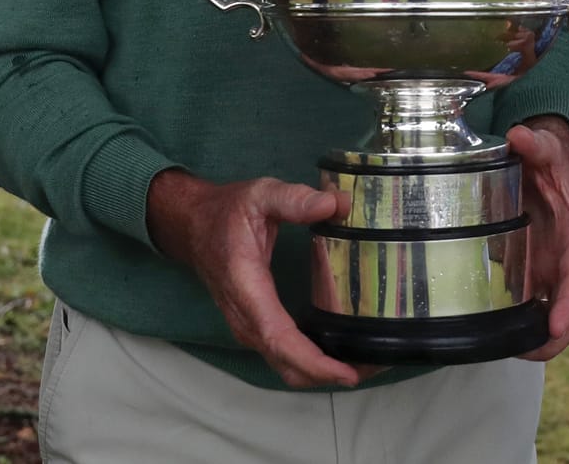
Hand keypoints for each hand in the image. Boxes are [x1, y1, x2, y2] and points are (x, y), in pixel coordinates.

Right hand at [146, 169, 365, 388]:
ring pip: (286, 366)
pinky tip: (342, 352)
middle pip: (287, 363)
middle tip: (375, 366)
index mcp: (246, 288)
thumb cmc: (226, 212)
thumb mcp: (259, 194)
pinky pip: (285, 356)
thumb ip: (294, 199)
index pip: (278, 338)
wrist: (193, 226)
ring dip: (323, 373)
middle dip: (329, 374)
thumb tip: (336, 205)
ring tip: (366, 363)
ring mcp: (249, 327)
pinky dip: (313, 363)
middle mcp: (246, 319)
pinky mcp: (257, 327)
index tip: (346, 373)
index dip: (312, 361)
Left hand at [505, 117, 568, 360]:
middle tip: (531, 350)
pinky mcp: (532, 270)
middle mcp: (566, 255)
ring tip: (513, 351)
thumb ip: (535, 143)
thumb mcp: (544, 147)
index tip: (557, 324)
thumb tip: (519, 136)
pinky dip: (520, 324)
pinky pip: (531, 304)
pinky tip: (500, 337)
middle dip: (556, 334)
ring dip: (539, 338)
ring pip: (552, 312)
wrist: (539, 161)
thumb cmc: (546, 157)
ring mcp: (549, 267)